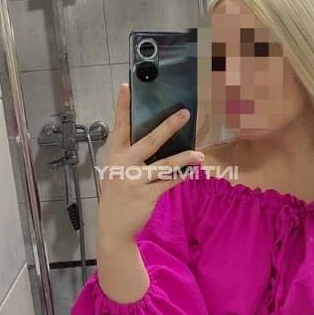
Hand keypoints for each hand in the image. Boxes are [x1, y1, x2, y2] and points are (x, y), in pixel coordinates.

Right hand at [97, 82, 203, 241]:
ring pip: (165, 165)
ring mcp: (136, 181)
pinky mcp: (147, 196)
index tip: (126, 86)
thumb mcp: (117, 173)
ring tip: (199, 154)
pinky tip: (192, 172)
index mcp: (115, 156)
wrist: (114, 228)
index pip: (119, 126)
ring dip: (184, 158)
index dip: (122, 106)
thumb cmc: (118, 196)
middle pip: (149, 141)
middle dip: (168, 126)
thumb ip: (131, 157)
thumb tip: (156, 141)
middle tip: (185, 113)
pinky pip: (169, 183)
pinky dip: (181, 178)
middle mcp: (124, 165)